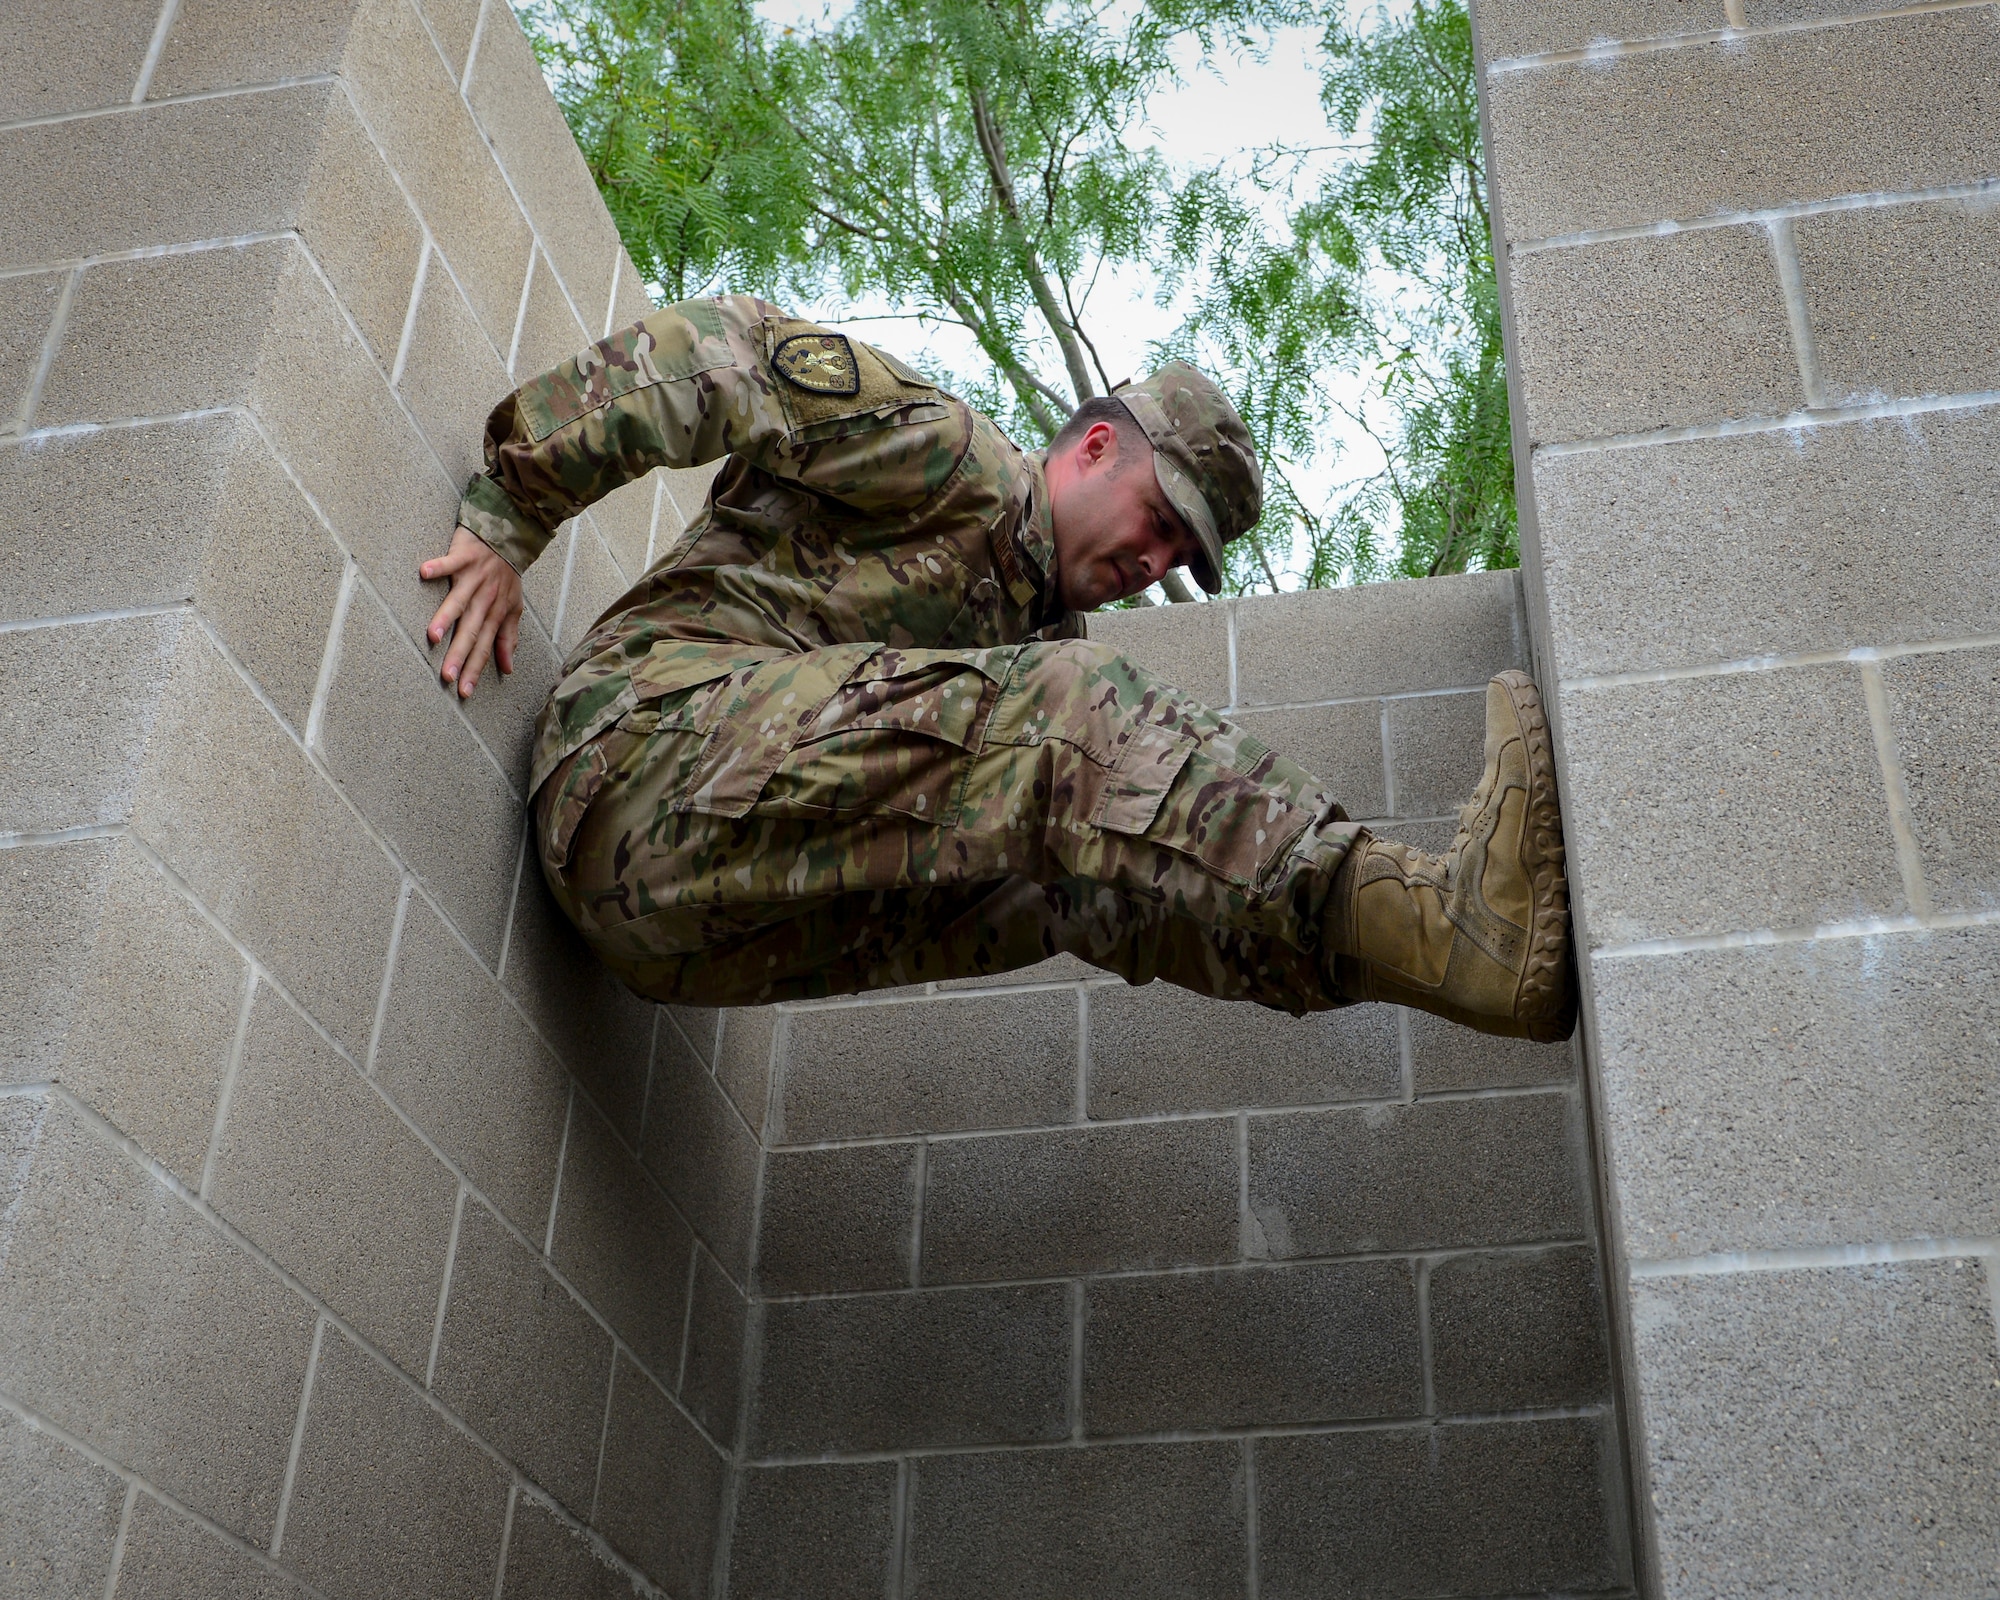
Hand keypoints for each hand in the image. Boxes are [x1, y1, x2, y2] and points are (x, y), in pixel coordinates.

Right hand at [421, 525, 522, 698]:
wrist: (509, 536)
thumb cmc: (506, 575)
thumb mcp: (513, 608)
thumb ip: (508, 637)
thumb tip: (508, 668)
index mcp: (495, 613)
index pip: (484, 647)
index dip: (475, 669)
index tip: (464, 691)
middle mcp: (484, 599)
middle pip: (471, 630)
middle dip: (459, 654)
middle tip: (447, 676)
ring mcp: (474, 578)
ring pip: (459, 600)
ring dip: (446, 616)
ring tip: (433, 636)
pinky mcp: (464, 556)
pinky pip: (450, 562)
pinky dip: (438, 566)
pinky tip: (425, 573)